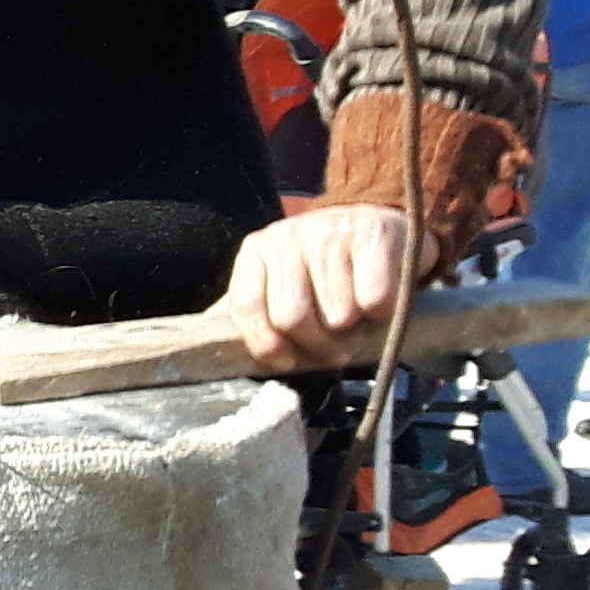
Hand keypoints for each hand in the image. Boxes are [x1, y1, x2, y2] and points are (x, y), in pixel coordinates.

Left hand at [213, 201, 416, 371]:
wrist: (377, 226)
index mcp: (255, 252)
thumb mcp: (276, 282)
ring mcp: (330, 233)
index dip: (267, 345)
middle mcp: (286, 238)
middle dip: (317, 347)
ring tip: (356, 319)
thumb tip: (206, 347)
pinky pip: (375, 301)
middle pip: (292, 318)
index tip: (289, 363)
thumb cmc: (320, 269)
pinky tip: (380, 306)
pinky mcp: (373, 235)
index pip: (246, 307)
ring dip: (354, 331)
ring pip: (339, 315)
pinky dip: (383, 316)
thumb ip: (249, 314)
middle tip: (334, 350)